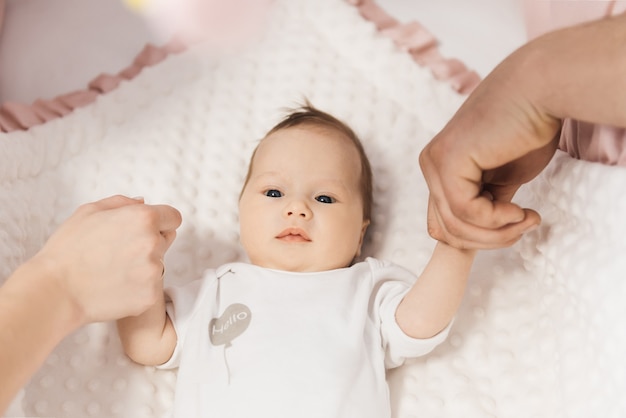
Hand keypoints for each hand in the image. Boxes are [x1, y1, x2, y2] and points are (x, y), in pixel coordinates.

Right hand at [31, 195, 181, 322]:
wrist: (56, 290)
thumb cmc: (68, 249)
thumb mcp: (89, 211)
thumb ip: (122, 203)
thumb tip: (143, 203)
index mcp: (143, 218)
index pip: (173, 217)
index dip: (161, 222)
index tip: (148, 229)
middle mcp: (153, 242)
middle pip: (166, 240)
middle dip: (150, 242)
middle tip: (120, 251)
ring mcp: (154, 271)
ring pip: (158, 264)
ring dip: (144, 265)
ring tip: (114, 269)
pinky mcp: (150, 294)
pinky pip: (151, 287)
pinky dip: (138, 287)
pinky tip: (115, 285)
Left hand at [419, 42, 560, 249]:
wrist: (542, 89)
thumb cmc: (529, 127)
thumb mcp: (504, 176)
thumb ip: (488, 201)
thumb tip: (483, 229)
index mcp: (440, 166)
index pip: (444, 222)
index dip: (481, 236)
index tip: (518, 225)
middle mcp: (431, 164)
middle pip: (446, 230)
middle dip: (489, 239)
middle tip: (525, 226)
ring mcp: (434, 162)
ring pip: (455, 226)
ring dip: (496, 233)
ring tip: (526, 219)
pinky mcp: (447, 161)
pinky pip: (465, 211)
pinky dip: (495, 219)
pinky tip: (519, 209)